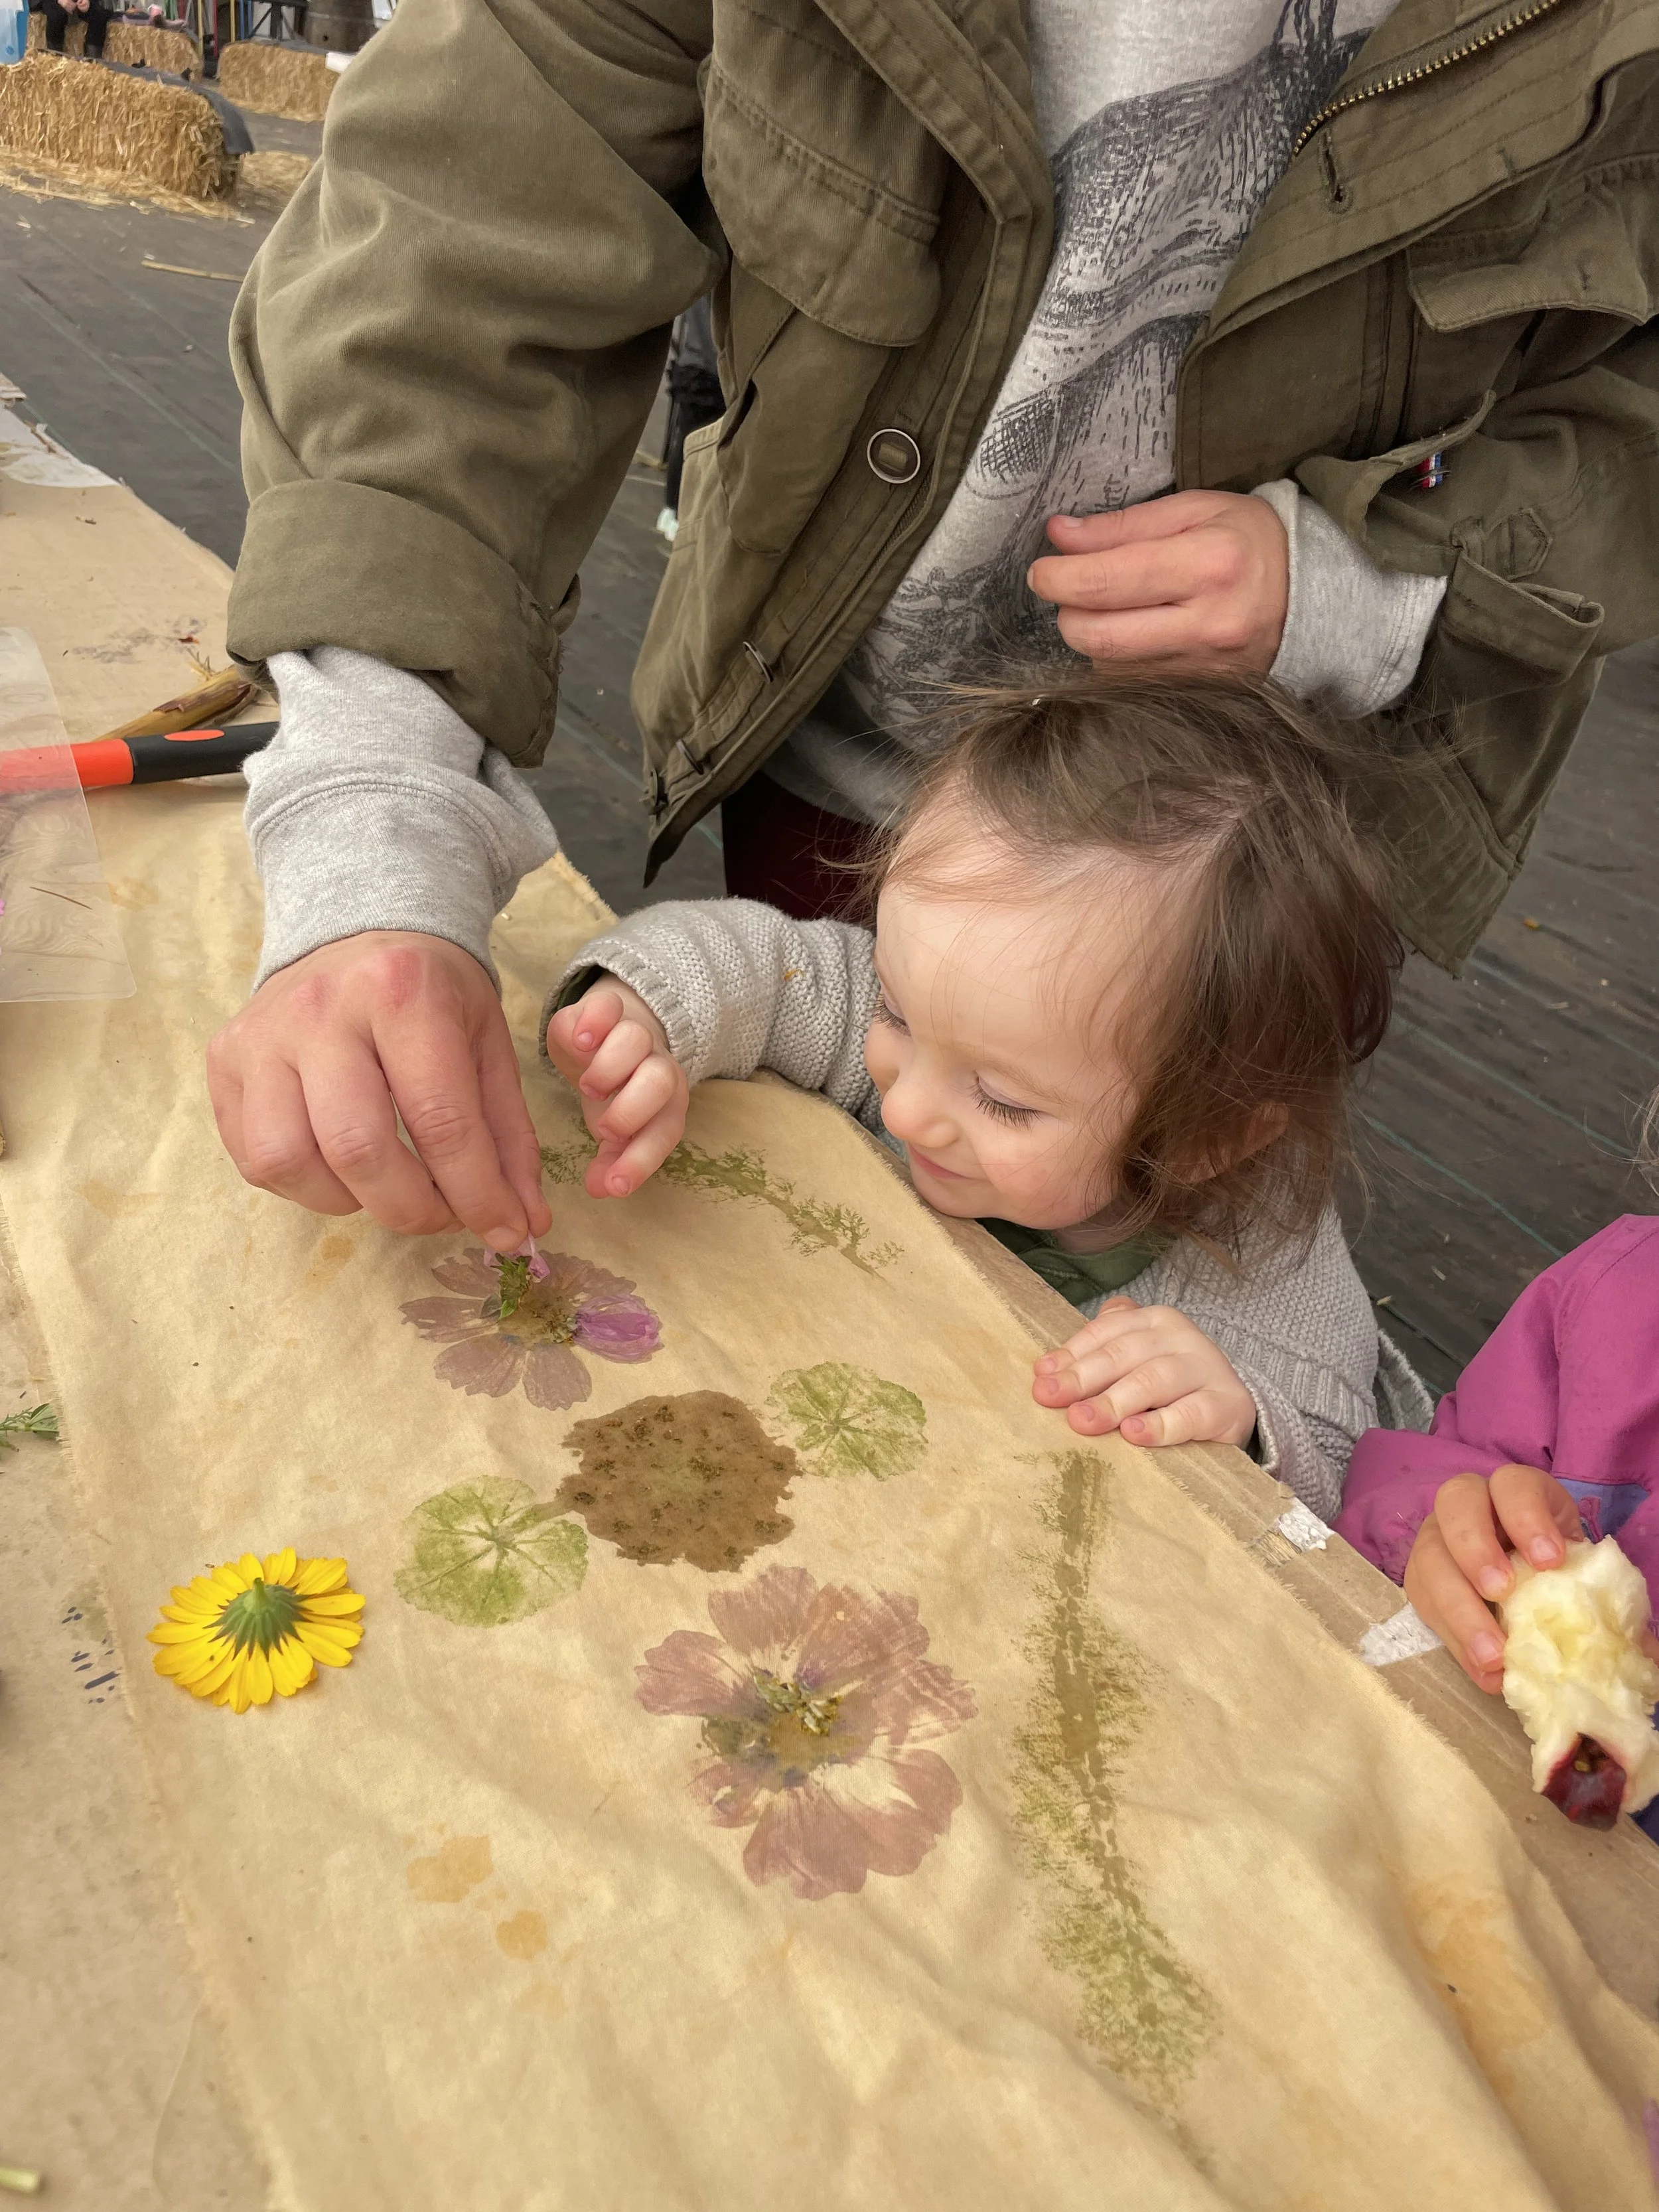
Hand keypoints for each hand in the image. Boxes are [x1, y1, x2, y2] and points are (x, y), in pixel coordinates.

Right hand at [207, 931, 549, 1246]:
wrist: (358, 930)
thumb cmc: (431, 996)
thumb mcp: (488, 1046)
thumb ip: (508, 1138)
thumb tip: (523, 1227)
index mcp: (403, 994)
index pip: (441, 1121)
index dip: (477, 1195)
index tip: (505, 1232)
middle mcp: (322, 1010)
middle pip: (358, 1150)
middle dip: (411, 1209)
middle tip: (442, 1215)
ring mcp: (262, 1035)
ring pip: (288, 1160)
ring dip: (347, 1201)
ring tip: (385, 1186)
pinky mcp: (226, 1059)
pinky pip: (252, 1157)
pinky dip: (303, 1186)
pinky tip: (339, 1168)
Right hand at [545, 977, 688, 1199]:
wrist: (609, 1037)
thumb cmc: (614, 1094)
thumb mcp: (614, 1131)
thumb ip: (610, 1161)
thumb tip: (600, 1189)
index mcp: (665, 1105)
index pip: (665, 1133)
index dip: (642, 1161)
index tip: (613, 1186)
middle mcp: (656, 1067)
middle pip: (662, 1080)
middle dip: (632, 1109)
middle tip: (602, 1127)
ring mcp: (633, 1034)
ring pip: (635, 1041)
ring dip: (609, 1067)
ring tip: (588, 1085)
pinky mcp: (606, 1008)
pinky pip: (608, 1006)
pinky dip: (594, 1022)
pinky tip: (579, 1042)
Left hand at [1027, 490, 1288, 668]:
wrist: (1310, 596)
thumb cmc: (1248, 542)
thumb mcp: (1195, 511)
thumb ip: (1124, 525)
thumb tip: (1060, 535)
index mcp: (1209, 564)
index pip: (1105, 582)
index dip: (1058, 578)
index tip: (1041, 570)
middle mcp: (1207, 625)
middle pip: (1098, 635)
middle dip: (1066, 612)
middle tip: (1067, 588)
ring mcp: (1204, 669)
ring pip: (1109, 665)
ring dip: (1091, 635)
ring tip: (1110, 606)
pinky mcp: (1201, 694)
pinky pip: (1131, 682)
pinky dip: (1117, 658)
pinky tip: (1136, 633)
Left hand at [1031, 1297, 1256, 1446]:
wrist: (1231, 1408)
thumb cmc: (1170, 1387)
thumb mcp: (1135, 1364)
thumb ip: (1097, 1357)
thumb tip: (1046, 1369)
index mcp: (1154, 1320)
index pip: (1106, 1332)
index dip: (1071, 1354)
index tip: (1041, 1378)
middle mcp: (1181, 1337)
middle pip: (1124, 1354)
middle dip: (1083, 1377)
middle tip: (1051, 1398)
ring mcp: (1207, 1368)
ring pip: (1155, 1379)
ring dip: (1115, 1400)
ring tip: (1083, 1420)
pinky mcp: (1227, 1404)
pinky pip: (1192, 1414)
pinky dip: (1162, 1424)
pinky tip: (1134, 1434)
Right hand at [1403, 1465, 1584, 1693]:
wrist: (1517, 1581)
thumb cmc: (1554, 1569)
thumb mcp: (1580, 1571)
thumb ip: (1605, 1598)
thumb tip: (1642, 1647)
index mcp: (1516, 1493)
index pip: (1513, 1486)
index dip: (1527, 1518)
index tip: (1550, 1561)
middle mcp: (1468, 1505)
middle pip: (1455, 1504)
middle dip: (1476, 1548)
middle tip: (1501, 1592)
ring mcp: (1437, 1539)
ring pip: (1428, 1557)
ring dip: (1458, 1607)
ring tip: (1492, 1654)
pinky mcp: (1422, 1580)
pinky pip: (1423, 1604)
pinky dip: (1454, 1640)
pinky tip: (1485, 1671)